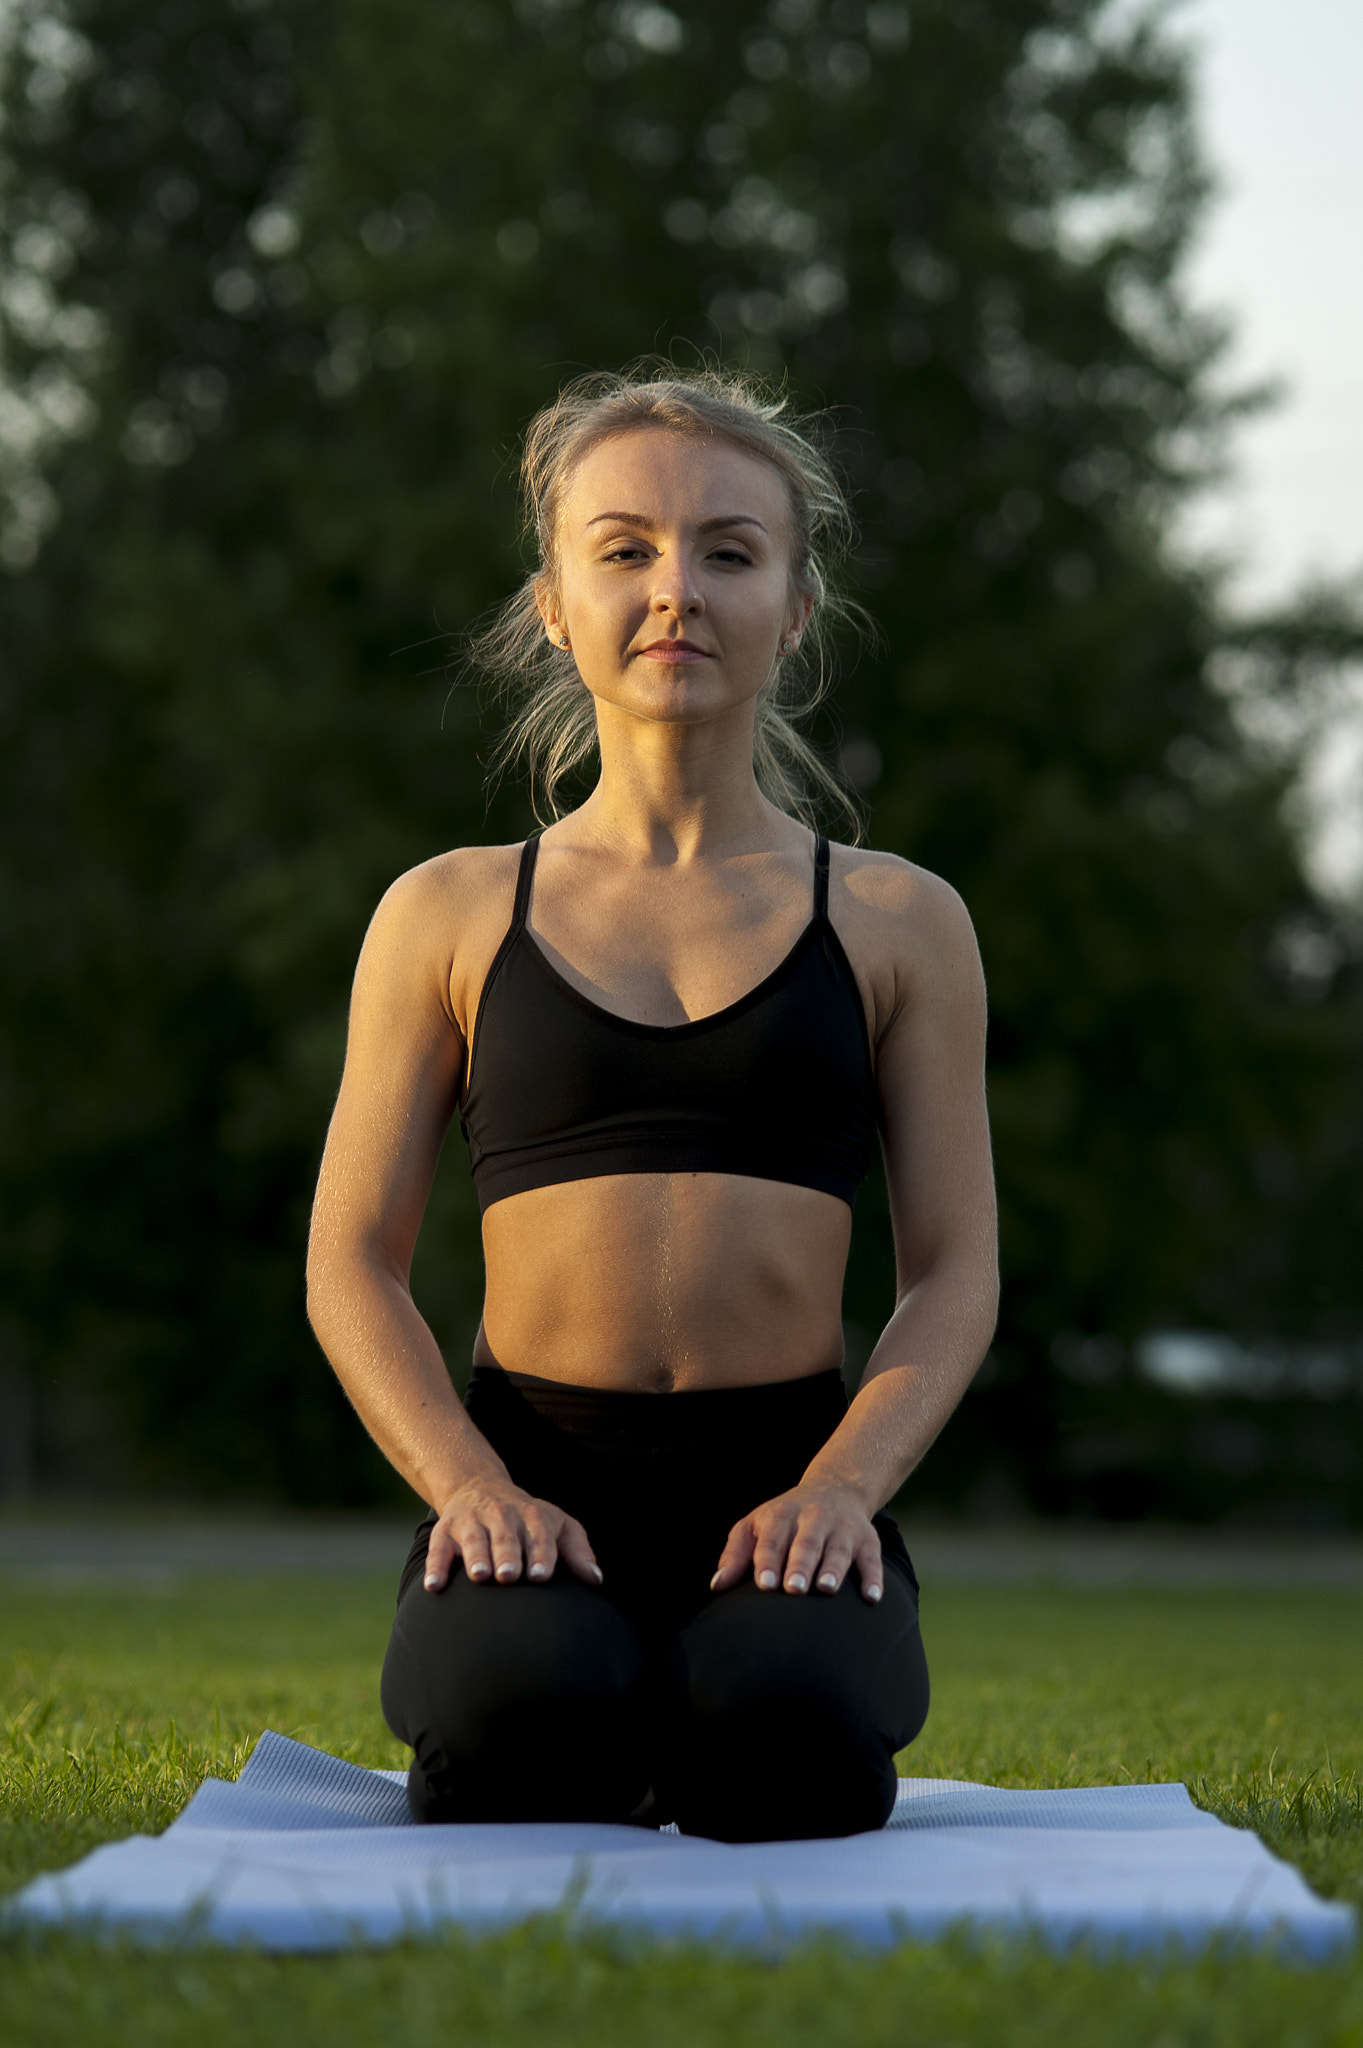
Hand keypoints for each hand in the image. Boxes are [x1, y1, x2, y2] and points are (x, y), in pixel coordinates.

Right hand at [422, 1477, 601, 1592]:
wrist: (480, 1488)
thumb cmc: (528, 1520)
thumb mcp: (558, 1526)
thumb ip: (577, 1552)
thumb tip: (596, 1580)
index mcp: (533, 1516)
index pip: (540, 1535)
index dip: (541, 1554)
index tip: (542, 1575)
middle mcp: (502, 1516)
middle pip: (506, 1536)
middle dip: (507, 1555)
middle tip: (510, 1575)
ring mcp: (472, 1522)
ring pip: (473, 1538)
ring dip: (476, 1556)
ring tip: (480, 1576)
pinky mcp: (445, 1531)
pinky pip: (438, 1548)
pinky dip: (435, 1566)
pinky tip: (434, 1586)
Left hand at [709, 1481, 883, 1602]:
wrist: (836, 1488)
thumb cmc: (784, 1519)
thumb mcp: (755, 1526)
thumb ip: (736, 1554)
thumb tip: (716, 1585)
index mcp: (781, 1515)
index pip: (772, 1539)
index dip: (768, 1561)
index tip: (765, 1584)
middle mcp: (813, 1518)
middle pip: (806, 1543)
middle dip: (800, 1565)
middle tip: (794, 1589)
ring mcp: (842, 1528)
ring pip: (839, 1550)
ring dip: (833, 1569)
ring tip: (826, 1588)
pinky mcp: (867, 1539)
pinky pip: (872, 1559)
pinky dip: (874, 1577)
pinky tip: (871, 1597)